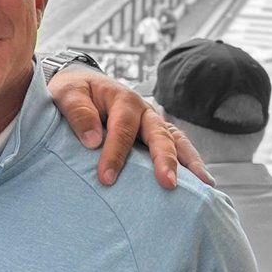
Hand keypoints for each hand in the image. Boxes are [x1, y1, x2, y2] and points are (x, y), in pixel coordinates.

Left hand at [47, 67, 211, 189]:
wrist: (82, 85)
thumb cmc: (74, 91)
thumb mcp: (67, 94)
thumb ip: (78, 112)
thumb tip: (93, 140)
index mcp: (122, 99)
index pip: (123, 128)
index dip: (115, 154)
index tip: (107, 178)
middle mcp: (144, 110)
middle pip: (159, 134)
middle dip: (164, 159)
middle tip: (168, 184)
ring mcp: (153, 122)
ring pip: (176, 140)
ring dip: (189, 162)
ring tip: (204, 186)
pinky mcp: (155, 134)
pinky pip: (177, 146)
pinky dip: (190, 162)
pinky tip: (201, 183)